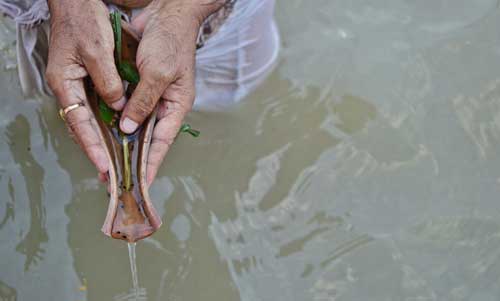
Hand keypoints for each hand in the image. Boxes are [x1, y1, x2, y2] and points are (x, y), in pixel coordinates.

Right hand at [46, 0, 124, 174]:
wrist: (78, 2)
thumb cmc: (83, 21)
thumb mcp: (98, 52)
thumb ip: (108, 82)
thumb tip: (118, 107)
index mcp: (65, 84)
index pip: (79, 124)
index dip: (92, 147)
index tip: (103, 166)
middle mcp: (69, 89)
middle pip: (83, 127)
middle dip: (96, 150)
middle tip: (109, 173)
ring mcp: (77, 85)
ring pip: (90, 119)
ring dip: (102, 139)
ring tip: (114, 161)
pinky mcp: (87, 79)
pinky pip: (96, 106)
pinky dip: (106, 121)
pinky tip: (117, 132)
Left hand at [122, 0, 222, 183]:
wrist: (167, 13)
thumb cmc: (171, 42)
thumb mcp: (158, 74)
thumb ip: (143, 101)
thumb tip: (129, 127)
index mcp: (176, 106)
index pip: (163, 142)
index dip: (151, 163)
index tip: (141, 183)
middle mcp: (163, 104)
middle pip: (148, 138)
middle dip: (133, 157)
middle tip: (117, 177)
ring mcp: (150, 95)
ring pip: (135, 124)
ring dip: (122, 140)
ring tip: (108, 160)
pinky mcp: (137, 85)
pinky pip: (126, 106)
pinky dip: (115, 118)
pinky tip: (103, 129)